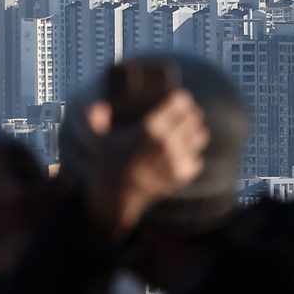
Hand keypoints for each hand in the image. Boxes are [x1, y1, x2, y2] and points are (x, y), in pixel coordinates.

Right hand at [82, 89, 209, 241]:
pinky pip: (198, 159)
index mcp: (149, 128)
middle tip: (188, 113)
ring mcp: (177, 159)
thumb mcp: (96, 138)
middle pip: (194, 118)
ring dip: (196, 132)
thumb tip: (101, 105)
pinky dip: (193, 156)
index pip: (179, 104)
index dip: (182, 99)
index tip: (180, 98)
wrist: (118, 195)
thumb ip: (92, 117)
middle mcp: (167, 142)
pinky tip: (187, 152)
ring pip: (201, 137)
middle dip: (191, 114)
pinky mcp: (182, 174)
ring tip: (191, 130)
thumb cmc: (108, 163)